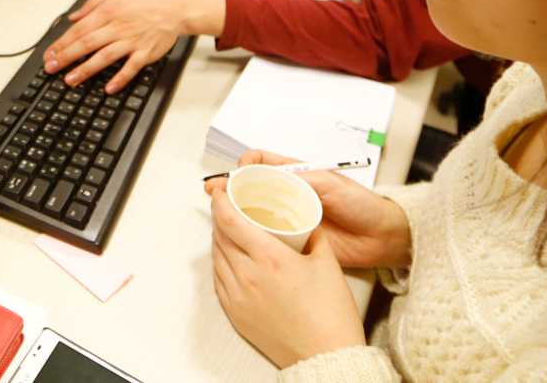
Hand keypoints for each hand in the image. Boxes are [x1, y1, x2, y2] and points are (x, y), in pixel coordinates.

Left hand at [42, 0, 223, 92]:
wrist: (177, 4)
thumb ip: (92, 5)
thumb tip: (73, 17)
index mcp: (108, 12)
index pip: (79, 30)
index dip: (61, 43)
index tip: (50, 54)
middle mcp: (117, 27)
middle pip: (86, 44)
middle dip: (66, 57)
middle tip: (51, 68)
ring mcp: (131, 41)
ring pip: (104, 57)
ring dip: (86, 69)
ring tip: (71, 80)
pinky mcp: (146, 52)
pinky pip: (131, 67)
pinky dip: (120, 78)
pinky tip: (109, 88)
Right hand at [205, 151, 411, 268]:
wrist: (381, 236)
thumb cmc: (360, 204)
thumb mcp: (329, 184)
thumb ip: (300, 179)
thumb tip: (268, 178)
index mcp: (295, 175)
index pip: (260, 162)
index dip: (244, 165)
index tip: (236, 173)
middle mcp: (287, 195)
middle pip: (250, 188)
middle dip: (230, 189)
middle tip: (214, 195)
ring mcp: (287, 218)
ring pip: (253, 212)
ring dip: (235, 212)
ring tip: (221, 215)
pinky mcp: (291, 241)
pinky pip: (265, 237)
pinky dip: (250, 235)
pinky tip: (240, 237)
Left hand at [209, 186, 364, 367]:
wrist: (325, 355)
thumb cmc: (330, 315)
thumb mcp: (327, 262)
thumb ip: (314, 234)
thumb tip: (306, 218)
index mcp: (270, 259)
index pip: (230, 220)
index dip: (221, 201)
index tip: (222, 191)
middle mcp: (248, 276)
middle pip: (220, 236)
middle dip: (221, 217)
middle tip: (229, 207)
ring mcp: (238, 296)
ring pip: (216, 257)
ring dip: (220, 239)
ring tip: (231, 231)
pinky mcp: (235, 313)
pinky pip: (218, 280)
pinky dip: (221, 264)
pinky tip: (231, 260)